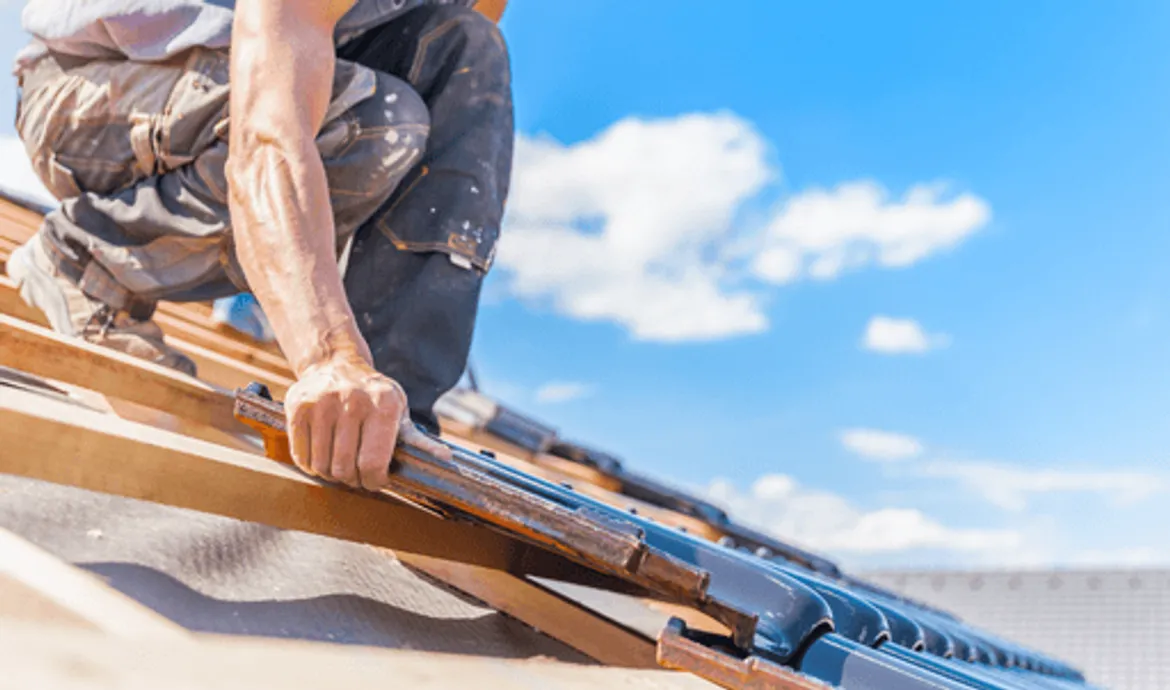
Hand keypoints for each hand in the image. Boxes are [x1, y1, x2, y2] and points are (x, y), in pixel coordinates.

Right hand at [285, 355, 449, 489]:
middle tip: (356, 474)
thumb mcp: (400, 413)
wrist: (336, 364)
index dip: (373, 481)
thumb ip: (419, 440)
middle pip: (345, 469)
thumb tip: (446, 459)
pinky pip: (300, 456)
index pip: (372, 463)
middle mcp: (352, 401)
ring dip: (330, 474)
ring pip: (321, 466)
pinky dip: (310, 464)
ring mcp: (322, 403)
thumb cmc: (374, 397)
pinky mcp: (298, 407)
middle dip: (352, 479)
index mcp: (384, 405)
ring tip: (339, 463)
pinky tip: (322, 453)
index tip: (375, 480)